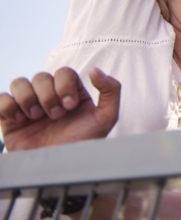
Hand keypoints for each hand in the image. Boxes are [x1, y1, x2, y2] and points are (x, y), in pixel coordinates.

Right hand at [0, 67, 120, 150]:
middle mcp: (49, 97)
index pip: (64, 72)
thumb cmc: (82, 145)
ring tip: (35, 118)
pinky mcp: (10, 118)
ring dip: (28, 99)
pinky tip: (19, 120)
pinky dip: (7, 106)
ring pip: (19, 82)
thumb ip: (111, 90)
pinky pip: (1, 98)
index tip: (69, 106)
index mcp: (71, 93)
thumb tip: (95, 69)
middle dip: (48, 96)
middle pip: (42, 76)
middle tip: (54, 116)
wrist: (58, 170)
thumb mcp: (106, 118)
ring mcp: (29, 106)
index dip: (64, 85)